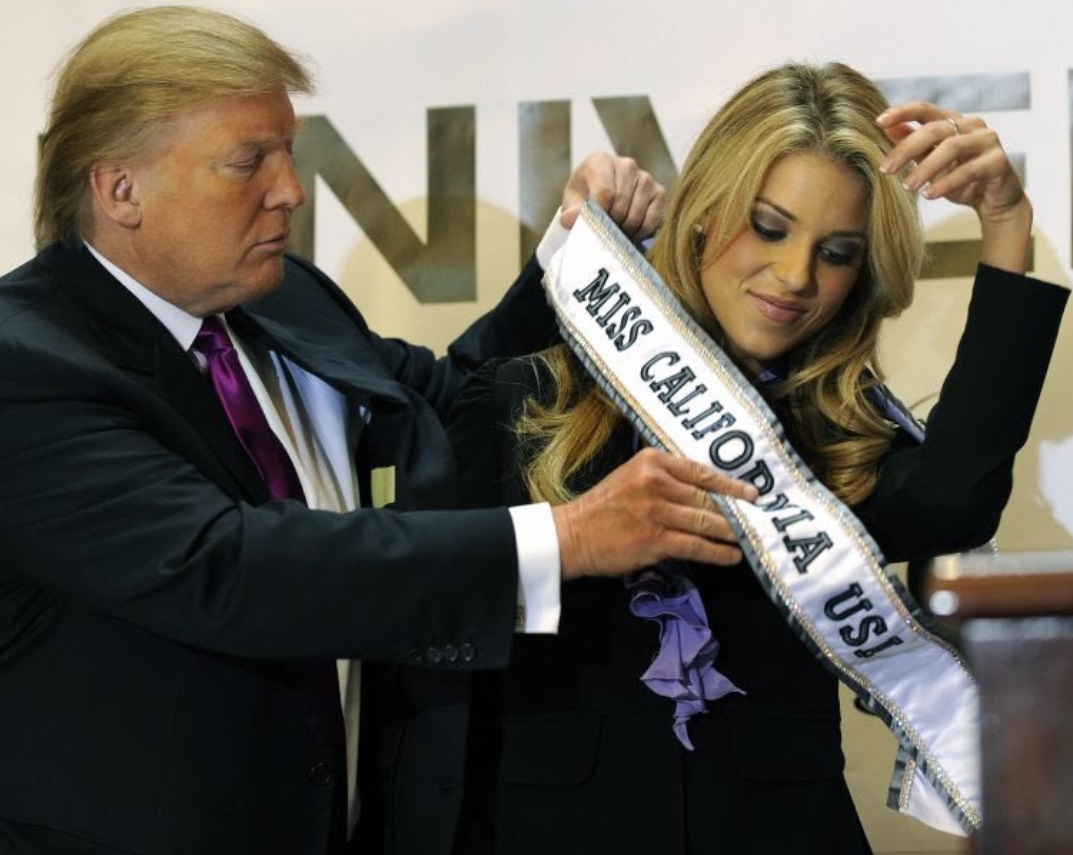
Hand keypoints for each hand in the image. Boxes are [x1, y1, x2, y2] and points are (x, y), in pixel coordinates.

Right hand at [552, 447, 758, 580]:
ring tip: (750, 539)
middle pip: (708, 497)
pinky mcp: (655, 540)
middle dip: (737, 511)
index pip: (702, 472)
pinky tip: (732, 557)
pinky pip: (697, 546)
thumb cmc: (604, 507)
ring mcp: (656, 511)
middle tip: (759, 520)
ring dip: (733, 533)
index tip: (753, 494)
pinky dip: (719, 553)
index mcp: (652, 461)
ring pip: (707, 521)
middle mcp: (656, 482)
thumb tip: (708, 491)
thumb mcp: (632, 477)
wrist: (573, 535)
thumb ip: (665, 478)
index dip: (731, 485)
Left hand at [558, 151, 665, 240]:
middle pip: (622, 204)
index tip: (595, 225)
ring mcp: (645, 177)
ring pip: (637, 214)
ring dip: (625, 230)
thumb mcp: (572, 203)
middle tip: (604, 232)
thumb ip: (570, 212)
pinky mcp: (659, 191)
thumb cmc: (585, 196)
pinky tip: (630, 232)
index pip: (605, 193)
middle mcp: (626, 164)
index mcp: (600, 161)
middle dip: (611, 224)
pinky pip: (653, 218)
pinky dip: (641, 232)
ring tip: (615, 232)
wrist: (601, 194)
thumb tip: (570, 220)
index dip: (600, 215)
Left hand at [876, 101, 1031, 272]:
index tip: (878, 122)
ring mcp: (988, 140)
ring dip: (925, 168)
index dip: (902, 112)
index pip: (924, 109)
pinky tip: (929, 195)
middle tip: (885, 170)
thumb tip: (887, 129)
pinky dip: (946, 183)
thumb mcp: (931, 162)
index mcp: (953, 121)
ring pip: (952, 147)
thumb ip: (913, 144)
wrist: (994, 202)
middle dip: (906, 149)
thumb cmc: (960, 180)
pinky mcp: (999, 161)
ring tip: (907, 186)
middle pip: (934, 129)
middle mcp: (972, 125)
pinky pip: (969, 170)